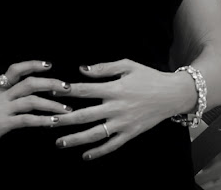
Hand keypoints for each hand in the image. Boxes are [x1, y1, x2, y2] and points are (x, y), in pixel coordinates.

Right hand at [0, 60, 71, 157]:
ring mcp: (2, 109)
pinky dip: (42, 120)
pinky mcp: (3, 124)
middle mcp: (2, 95)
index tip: (48, 65)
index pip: (16, 69)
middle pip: (29, 83)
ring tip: (66, 110)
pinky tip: (53, 123)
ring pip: (31, 101)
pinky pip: (27, 120)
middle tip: (67, 88)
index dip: (32, 64)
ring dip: (52, 105)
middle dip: (51, 83)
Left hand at [54, 59, 178, 160]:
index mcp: (115, 88)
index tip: (52, 90)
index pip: (86, 90)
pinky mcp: (130, 134)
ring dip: (76, 139)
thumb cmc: (148, 76)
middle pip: (85, 115)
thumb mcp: (127, 65)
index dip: (68, 90)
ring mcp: (123, 123)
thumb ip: (104, 68)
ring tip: (59, 142)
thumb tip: (83, 70)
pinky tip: (85, 155)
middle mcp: (117, 108)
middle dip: (65, 118)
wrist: (172, 94)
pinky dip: (98, 151)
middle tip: (48, 121)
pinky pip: (112, 145)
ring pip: (95, 134)